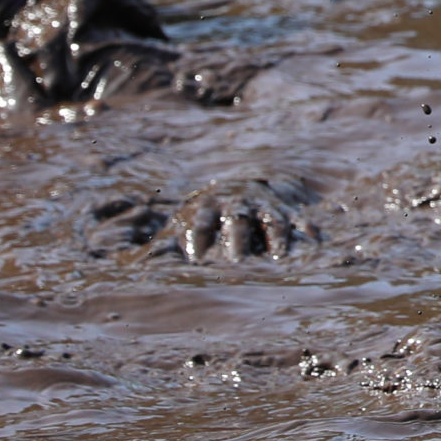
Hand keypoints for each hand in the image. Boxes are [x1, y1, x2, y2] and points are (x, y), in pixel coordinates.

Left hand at [151, 177, 313, 261]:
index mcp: (208, 206)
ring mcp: (265, 206)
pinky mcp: (288, 212)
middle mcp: (238, 204)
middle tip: (236, 262)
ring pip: (272, 220)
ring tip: (278, 257)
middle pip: (238, 220)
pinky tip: (315, 242)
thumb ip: (157, 244)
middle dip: (237, 239)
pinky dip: (307, 230)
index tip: (195, 258)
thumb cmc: (207, 212)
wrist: (247, 176)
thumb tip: (124, 264)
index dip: (198, 236)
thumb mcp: (182, 220)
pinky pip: (300, 220)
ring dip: (275, 237)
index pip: (201, 220)